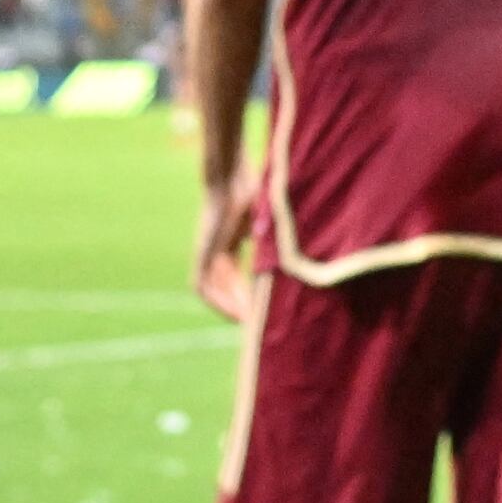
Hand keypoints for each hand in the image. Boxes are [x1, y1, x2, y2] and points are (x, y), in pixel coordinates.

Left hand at [192, 175, 265, 322]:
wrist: (228, 177)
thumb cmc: (251, 190)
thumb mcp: (269, 220)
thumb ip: (276, 239)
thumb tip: (300, 256)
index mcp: (230, 241)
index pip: (237, 274)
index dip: (249, 292)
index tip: (265, 307)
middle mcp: (216, 250)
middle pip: (227, 286)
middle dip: (242, 305)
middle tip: (259, 324)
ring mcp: (206, 252)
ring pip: (214, 289)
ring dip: (230, 307)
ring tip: (249, 323)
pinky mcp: (201, 253)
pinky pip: (203, 287)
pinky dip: (218, 302)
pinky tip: (235, 313)